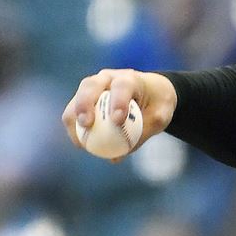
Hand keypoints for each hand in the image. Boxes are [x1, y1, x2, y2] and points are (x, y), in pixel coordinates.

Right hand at [61, 69, 177, 159]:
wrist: (152, 93)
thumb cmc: (157, 104)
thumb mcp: (160, 117)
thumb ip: (141, 133)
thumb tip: (115, 157)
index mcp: (130, 78)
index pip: (122, 85)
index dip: (118, 101)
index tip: (117, 120)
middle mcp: (108, 78)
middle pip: (90, 85)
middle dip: (85, 104)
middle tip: (86, 125)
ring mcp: (94, 86)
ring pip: (77, 97)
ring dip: (74, 118)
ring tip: (79, 142)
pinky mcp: (86, 97)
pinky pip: (75, 110)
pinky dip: (75, 126)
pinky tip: (80, 144)